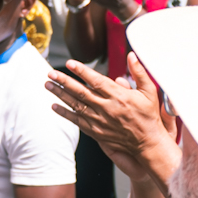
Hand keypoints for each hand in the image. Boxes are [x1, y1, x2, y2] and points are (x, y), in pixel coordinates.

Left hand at [46, 54, 179, 186]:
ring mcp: (100, 121)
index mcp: (119, 96)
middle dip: (64, 81)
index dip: (81, 71)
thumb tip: (131, 55)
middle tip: (50, 73)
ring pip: (76, 105)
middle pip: (81, 92)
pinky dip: (65, 113)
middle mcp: (107, 108)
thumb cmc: (148, 115)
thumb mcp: (149, 91)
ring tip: (48, 85)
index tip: (69, 63)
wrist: (147, 142)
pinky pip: (77, 121)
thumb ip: (139, 72)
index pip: (96, 81)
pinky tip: (54, 106)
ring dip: (60, 95)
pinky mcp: (96, 132)